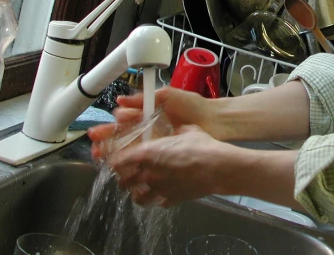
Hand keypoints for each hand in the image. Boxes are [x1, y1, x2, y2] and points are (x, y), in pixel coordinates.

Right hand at [88, 87, 212, 159]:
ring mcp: (157, 143)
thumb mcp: (169, 96)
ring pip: (130, 150)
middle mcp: (150, 129)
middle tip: (94, 149)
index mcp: (148, 113)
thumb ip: (145, 98)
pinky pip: (145, 160)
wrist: (215, 121)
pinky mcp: (165, 154)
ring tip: (102, 160)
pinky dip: (133, 165)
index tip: (98, 133)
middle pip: (123, 137)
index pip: (123, 121)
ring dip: (115, 155)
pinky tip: (123, 169)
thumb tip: (121, 100)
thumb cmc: (194, 106)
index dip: (110, 127)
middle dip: (107, 142)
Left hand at [108, 125, 229, 206]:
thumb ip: (177, 132)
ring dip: (138, 193)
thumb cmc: (202, 146)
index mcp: (148, 153)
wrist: (218, 167)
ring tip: (142, 190)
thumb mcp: (188, 130)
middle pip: (124, 182)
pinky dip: (158, 200)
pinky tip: (163, 194)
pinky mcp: (171, 199)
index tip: (117, 159)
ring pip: (138, 198)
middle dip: (124, 178)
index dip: (115, 160)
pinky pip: (159, 203)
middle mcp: (149, 173)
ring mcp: (160, 189)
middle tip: (129, 174)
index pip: (119, 160)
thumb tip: (177, 130)